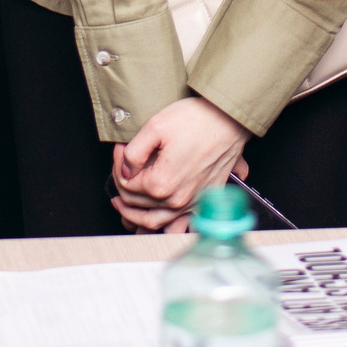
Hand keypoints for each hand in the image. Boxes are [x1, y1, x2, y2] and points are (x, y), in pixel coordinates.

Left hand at [112, 96, 250, 232]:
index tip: (121, 150)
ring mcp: (191, 203)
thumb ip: (133, 153)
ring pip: (155, 224)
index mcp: (161, 183)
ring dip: (136, 218)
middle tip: (121, 169)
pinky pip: (180, 226)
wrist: (229, 119)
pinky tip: (157, 219)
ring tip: (126, 209)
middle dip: (123, 186)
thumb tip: (125, 170)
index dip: (118, 166)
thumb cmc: (197, 119)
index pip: (126, 184)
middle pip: (137, 205)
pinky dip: (164, 227)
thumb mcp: (155, 126)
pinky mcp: (203, 200)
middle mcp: (176, 199)